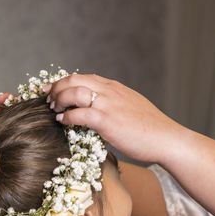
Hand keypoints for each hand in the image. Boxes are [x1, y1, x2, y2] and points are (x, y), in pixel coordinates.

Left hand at [45, 74, 187, 164]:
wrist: (166, 139)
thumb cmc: (151, 130)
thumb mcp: (131, 108)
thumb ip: (114, 105)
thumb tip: (99, 113)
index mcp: (115, 87)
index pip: (83, 76)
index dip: (63, 81)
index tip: (52, 89)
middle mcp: (110, 92)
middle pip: (74, 79)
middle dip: (56, 87)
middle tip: (47, 99)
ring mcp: (108, 105)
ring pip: (73, 92)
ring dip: (58, 99)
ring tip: (53, 109)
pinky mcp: (107, 121)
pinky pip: (78, 113)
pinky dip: (66, 116)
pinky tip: (62, 121)